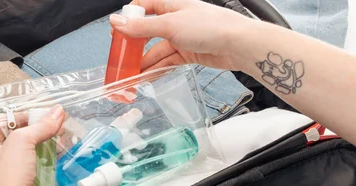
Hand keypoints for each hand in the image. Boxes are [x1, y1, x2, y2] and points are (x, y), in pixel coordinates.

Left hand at [0, 105, 64, 185]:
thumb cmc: (3, 183)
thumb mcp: (21, 143)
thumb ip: (39, 126)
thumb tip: (55, 113)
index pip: (2, 120)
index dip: (22, 115)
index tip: (41, 115)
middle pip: (16, 137)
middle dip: (37, 131)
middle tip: (53, 127)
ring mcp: (3, 174)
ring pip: (25, 154)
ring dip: (43, 146)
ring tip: (59, 141)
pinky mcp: (17, 185)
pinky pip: (31, 169)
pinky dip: (43, 163)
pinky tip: (55, 159)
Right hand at [109, 0, 257, 71]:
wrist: (238, 45)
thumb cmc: (210, 26)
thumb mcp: (169, 25)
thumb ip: (141, 27)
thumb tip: (116, 22)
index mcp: (170, 5)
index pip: (143, 6)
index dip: (129, 18)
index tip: (117, 32)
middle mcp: (175, 20)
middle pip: (148, 32)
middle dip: (135, 46)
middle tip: (122, 58)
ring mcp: (182, 38)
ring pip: (157, 50)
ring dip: (144, 62)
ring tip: (132, 75)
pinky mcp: (189, 54)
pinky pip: (167, 61)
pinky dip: (157, 70)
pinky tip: (147, 78)